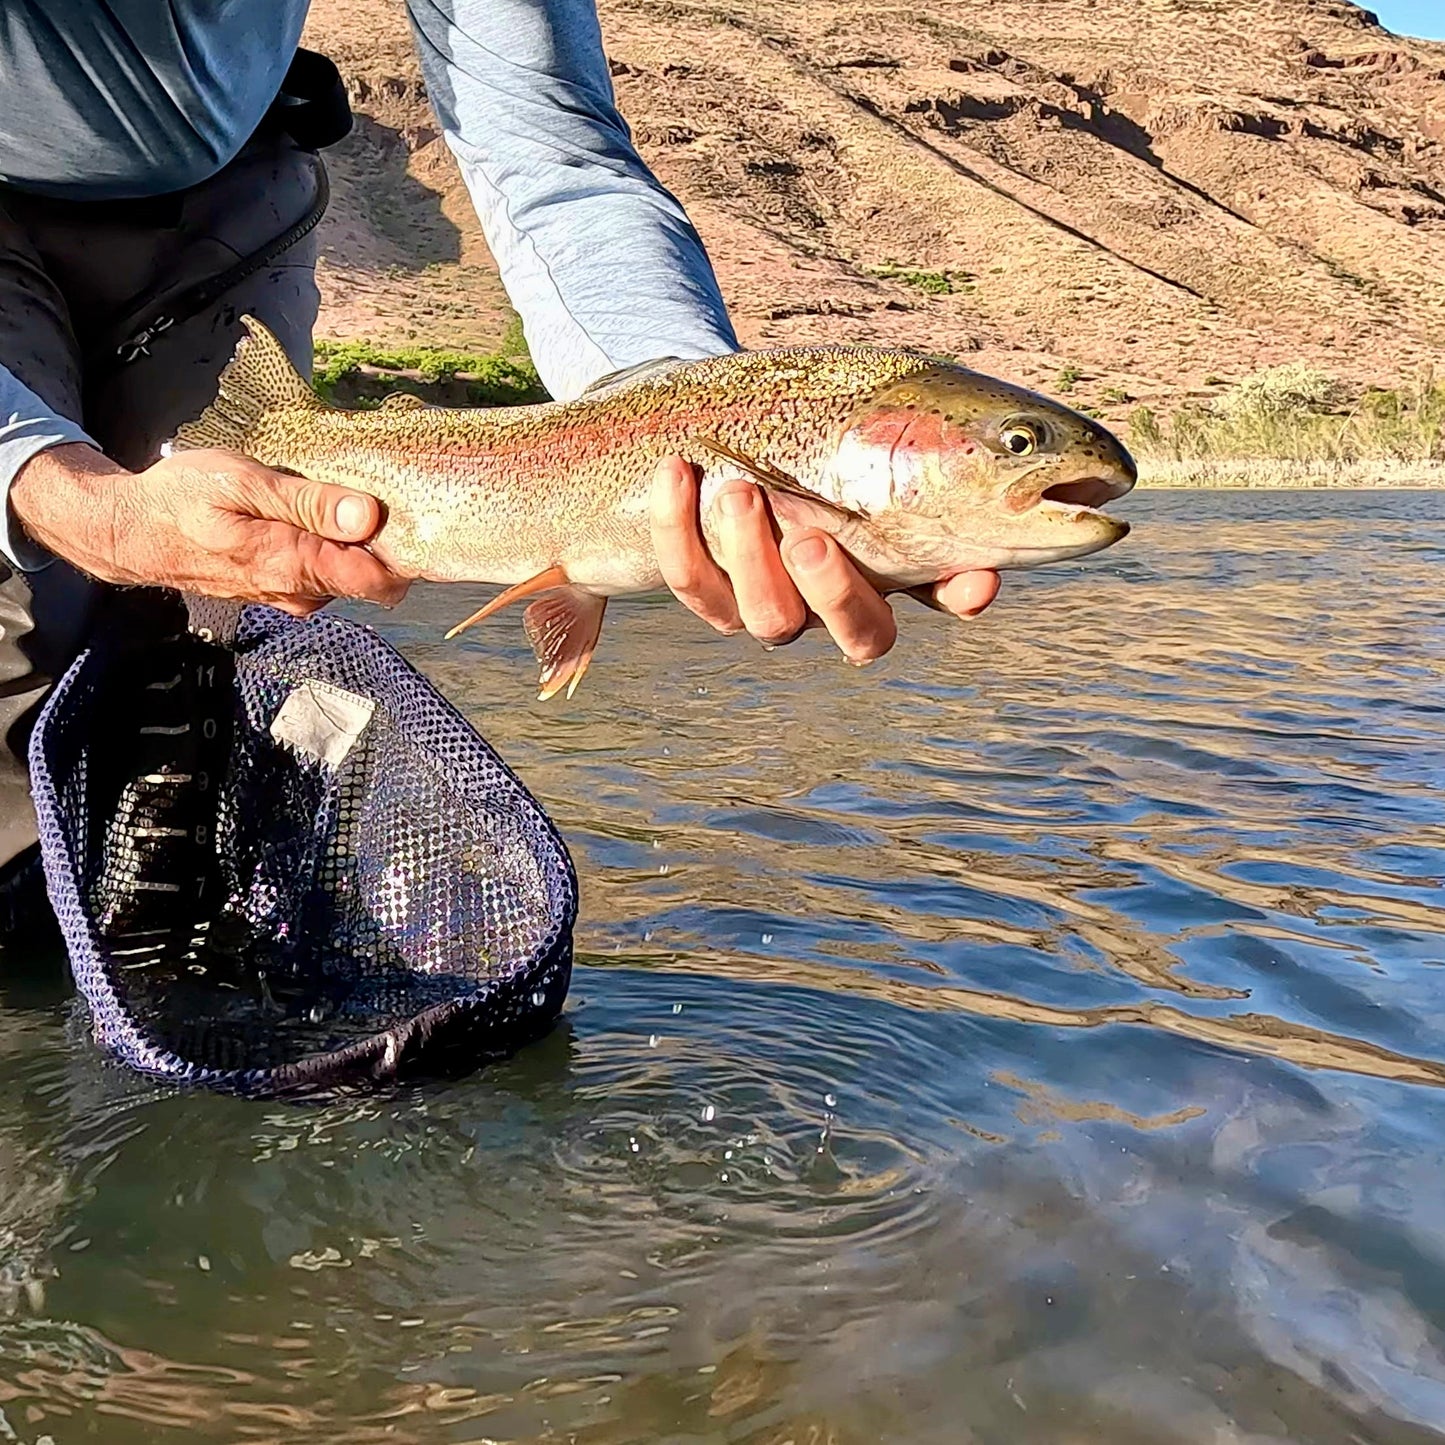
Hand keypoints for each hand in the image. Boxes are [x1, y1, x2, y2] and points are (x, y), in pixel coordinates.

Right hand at [11, 443, 408, 616]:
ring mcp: (291, 596)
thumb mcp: (244, 483)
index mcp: (295, 566)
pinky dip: (330, 550)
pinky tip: (312, 519)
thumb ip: (309, 503)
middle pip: (373, 580)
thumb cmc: (182, 499)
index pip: (380, 581)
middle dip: (385, 545)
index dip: (406, 553)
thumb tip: (368, 516)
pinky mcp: (283, 592)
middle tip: (377, 497)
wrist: (132, 532)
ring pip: (349, 578)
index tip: (412, 519)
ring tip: (337, 501)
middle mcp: (299, 592)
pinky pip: (325, 576)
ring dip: (354, 546)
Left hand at [649, 455, 999, 663]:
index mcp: (896, 563)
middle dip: (836, 593)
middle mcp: (840, 601)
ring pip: (770, 619)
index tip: (975, 579)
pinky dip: (677, 526)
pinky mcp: (711, 593)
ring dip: (752, 558)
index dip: (960, 593)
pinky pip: (691, 579)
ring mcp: (776, 606)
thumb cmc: (815, 420)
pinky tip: (676, 471)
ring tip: (739, 491)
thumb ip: (921, 434)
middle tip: (812, 542)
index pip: (944, 594)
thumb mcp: (870, 417)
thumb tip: (1006, 434)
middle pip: (860, 634)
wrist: (727, 422)